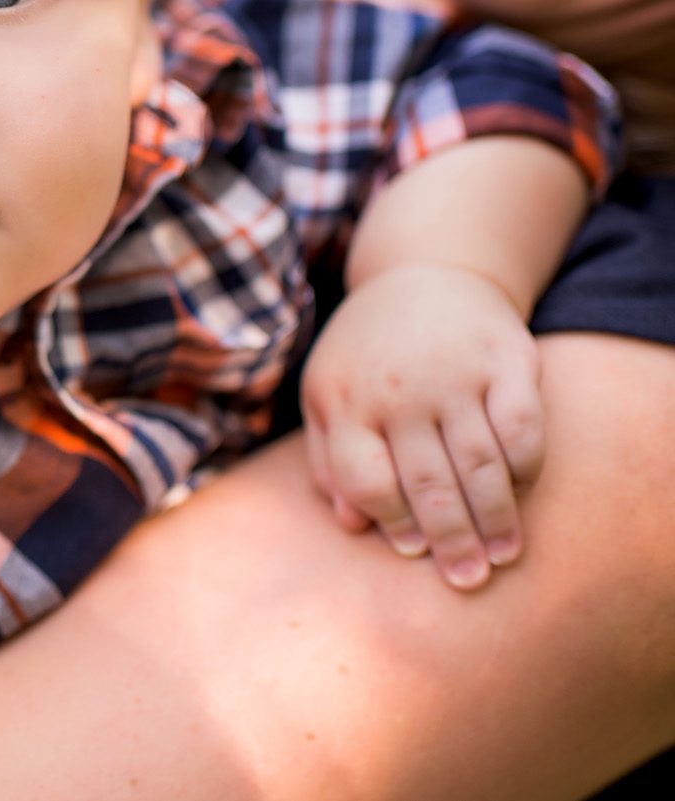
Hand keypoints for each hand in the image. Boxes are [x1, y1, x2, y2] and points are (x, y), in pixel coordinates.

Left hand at [301, 264, 544, 590]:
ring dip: (495, 518)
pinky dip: (526, 466)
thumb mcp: (328, 395)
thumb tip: (351, 525)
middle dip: (450, 540)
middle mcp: (398, 390)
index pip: (366, 480)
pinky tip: (522, 491)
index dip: (392, 522)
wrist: (422, 273)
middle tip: (469, 580)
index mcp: (346, 400)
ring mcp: (453, 375)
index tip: (414, 552)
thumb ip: (331, 460)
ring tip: (503, 556)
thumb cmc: (367, 354)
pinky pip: (523, 427)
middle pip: (427, 482)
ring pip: (479, 464)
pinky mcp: (505, 360)